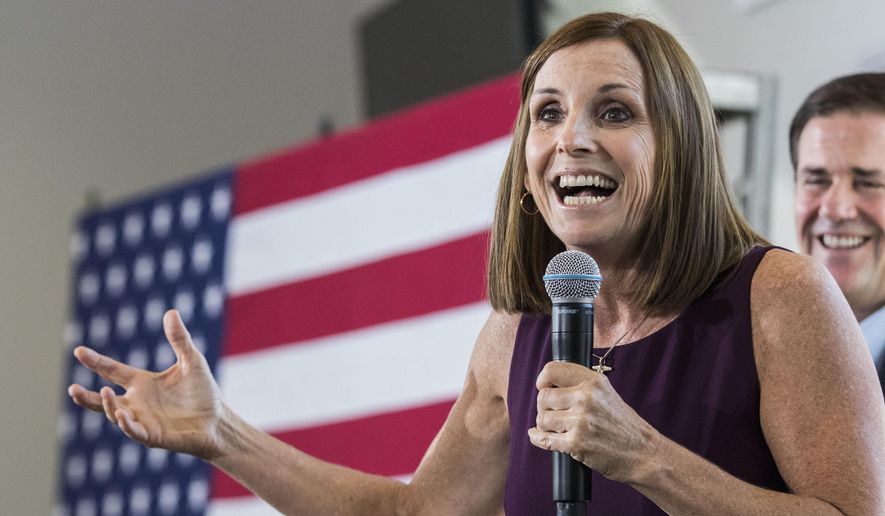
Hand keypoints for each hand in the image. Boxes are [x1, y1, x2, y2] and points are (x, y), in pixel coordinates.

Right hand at [67, 310, 225, 459]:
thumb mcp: (191, 360)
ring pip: (115, 414)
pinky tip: (121, 415)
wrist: (218, 420)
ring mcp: (143, 420)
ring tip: (107, 392)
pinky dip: (126, 424)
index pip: (113, 370)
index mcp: (143, 383)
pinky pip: (134, 431)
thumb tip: (171, 311)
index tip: (78, 350)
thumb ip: (179, 339)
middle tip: (72, 389)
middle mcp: (137, 402)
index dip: (96, 362)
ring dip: (108, 406)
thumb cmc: (203, 391)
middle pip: (104, 399)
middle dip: (86, 397)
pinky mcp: (153, 436)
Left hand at [528, 361, 658, 482]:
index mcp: (594, 381)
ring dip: (545, 425)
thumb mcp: (606, 393)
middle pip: (543, 397)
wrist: (643, 454)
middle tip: (554, 414)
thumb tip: (547, 384)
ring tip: (558, 428)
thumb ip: (580, 385)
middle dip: (544, 407)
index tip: (544, 387)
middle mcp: (586, 398)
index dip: (543, 380)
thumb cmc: (624, 426)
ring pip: (542, 419)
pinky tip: (538, 436)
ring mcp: (580, 421)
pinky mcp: (576, 443)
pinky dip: (538, 438)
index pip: (552, 370)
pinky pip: (544, 439)